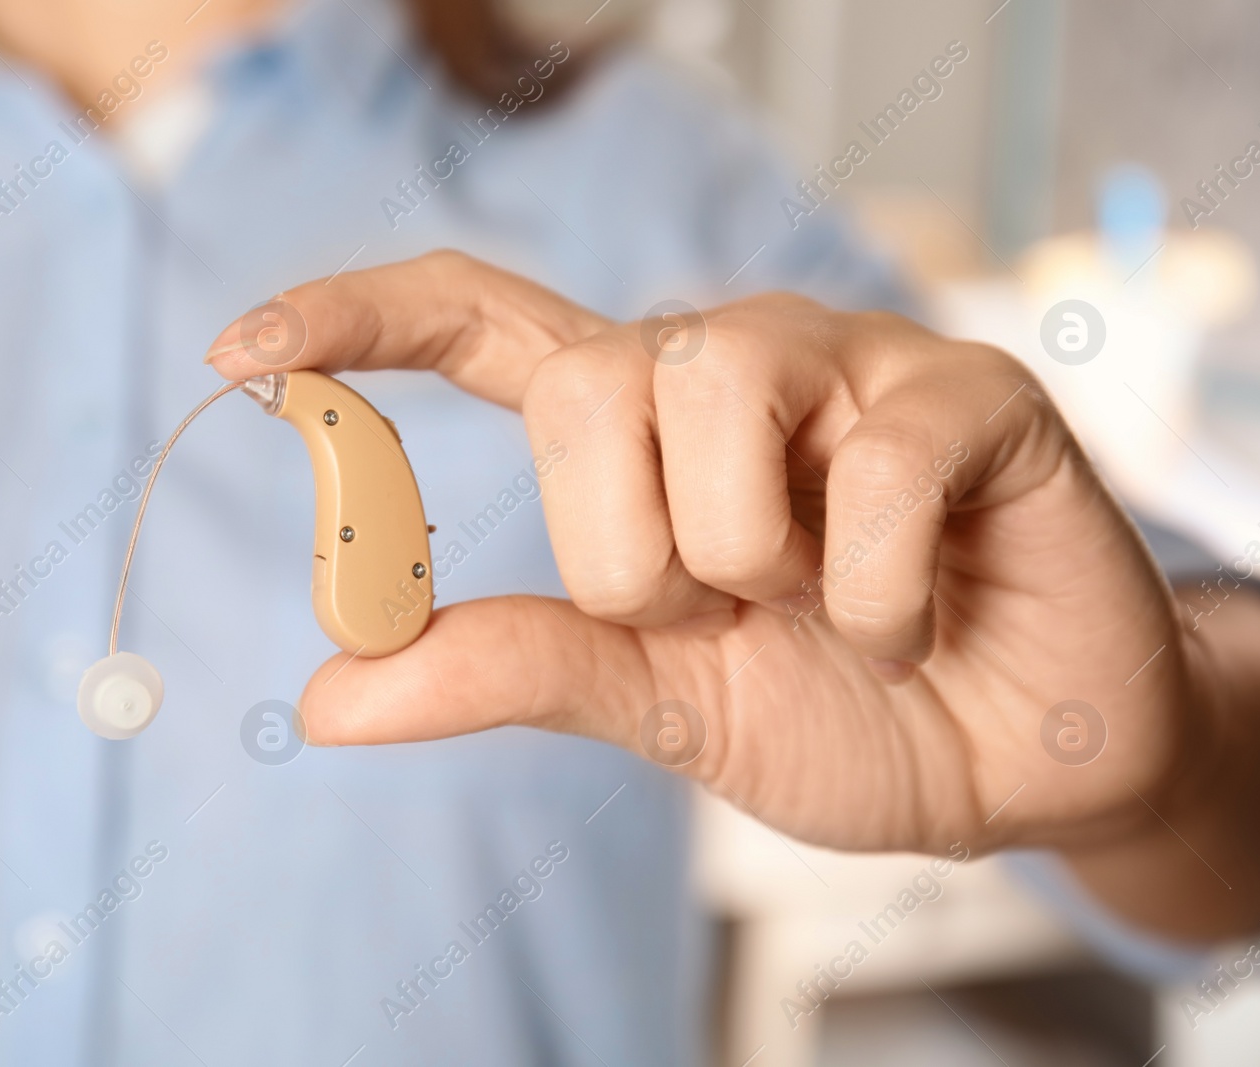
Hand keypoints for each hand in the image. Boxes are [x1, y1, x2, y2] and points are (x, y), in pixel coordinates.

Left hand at [208, 252, 1220, 916]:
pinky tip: (918, 620)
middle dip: (628, 552)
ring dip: (747, 562)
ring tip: (823, 608)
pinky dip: (881, 600)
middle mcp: (728, 366)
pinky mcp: (969, 394)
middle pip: (587, 380)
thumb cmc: (837, 708)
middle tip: (718, 615)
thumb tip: (329, 691)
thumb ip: (515, 668)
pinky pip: (878, 471)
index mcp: (636, 430)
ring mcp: (850, 363)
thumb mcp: (657, 700)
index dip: (358, 320)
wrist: (1017, 762)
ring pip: (710, 396)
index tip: (243, 356)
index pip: (479, 324)